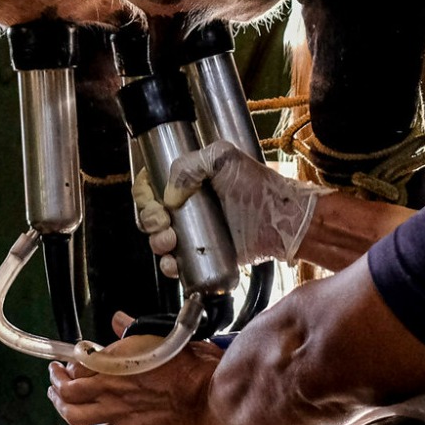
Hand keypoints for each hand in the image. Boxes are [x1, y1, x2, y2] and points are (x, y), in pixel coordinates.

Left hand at [47, 312, 227, 424]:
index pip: (78, 363)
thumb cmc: (190, 366)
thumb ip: (134, 330)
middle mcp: (112, 386)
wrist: (209, 398)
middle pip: (69, 390)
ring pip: (75, 414)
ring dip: (62, 409)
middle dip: (57, 384)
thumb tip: (118, 318)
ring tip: (59, 403)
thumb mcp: (161, 337)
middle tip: (55, 380)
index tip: (68, 362)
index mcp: (117, 360)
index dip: (69, 364)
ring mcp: (119, 411)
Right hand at [135, 139, 328, 273]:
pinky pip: (175, 263)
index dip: (144, 196)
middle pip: (148, 215)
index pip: (148, 186)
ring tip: (171, 242)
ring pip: (157, 240)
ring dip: (156, 243)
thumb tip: (170, 195)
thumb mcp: (223, 158)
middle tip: (164, 224)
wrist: (280, 219)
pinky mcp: (201, 254)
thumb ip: (190, 164)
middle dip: (149, 221)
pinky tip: (174, 263)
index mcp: (184, 180)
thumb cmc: (256, 185)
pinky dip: (169, 266)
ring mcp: (191, 231)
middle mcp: (183, 205)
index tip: (155, 202)